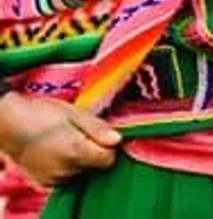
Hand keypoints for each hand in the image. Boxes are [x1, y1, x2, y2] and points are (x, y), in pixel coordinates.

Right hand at [0, 93, 120, 186]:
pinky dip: (66, 168)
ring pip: (81, 172)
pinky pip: (66, 177)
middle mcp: (65, 170)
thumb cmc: (41, 114)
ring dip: (80, 160)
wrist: (8, 125)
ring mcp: (53, 179)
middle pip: (95, 166)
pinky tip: (56, 152)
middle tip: (79, 133)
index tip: (101, 134)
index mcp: (75, 151)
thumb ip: (97, 128)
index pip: (108, 159)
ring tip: (65, 141)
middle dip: (93, 151)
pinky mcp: (44, 183)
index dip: (108, 146)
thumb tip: (118, 140)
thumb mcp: (73, 113)